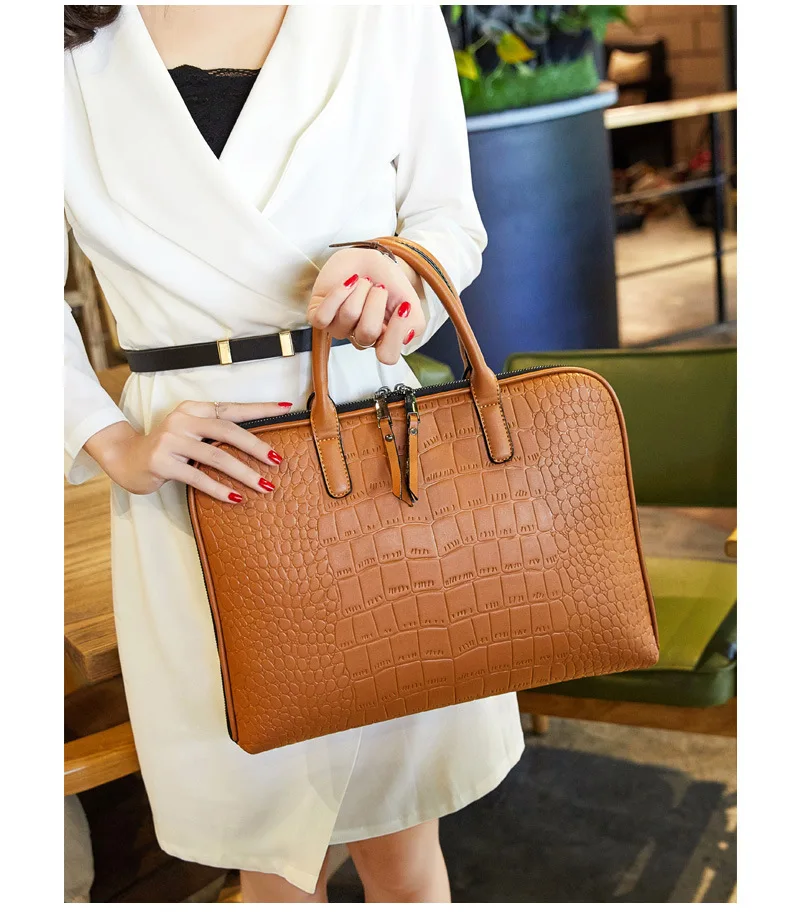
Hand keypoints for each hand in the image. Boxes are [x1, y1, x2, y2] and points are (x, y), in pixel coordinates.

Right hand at [84, 400, 294, 502]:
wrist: (124, 458)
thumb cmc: (167, 448)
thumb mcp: (190, 432)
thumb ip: (215, 433)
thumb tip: (258, 446)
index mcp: (193, 408)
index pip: (232, 408)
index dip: (260, 408)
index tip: (286, 408)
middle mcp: (182, 420)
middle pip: (228, 431)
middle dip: (256, 447)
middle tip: (278, 461)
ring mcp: (170, 440)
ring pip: (216, 455)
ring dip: (244, 473)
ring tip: (264, 486)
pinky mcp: (162, 462)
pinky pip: (197, 477)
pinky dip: (219, 489)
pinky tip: (236, 498)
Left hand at [306, 248, 425, 364]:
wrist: (367, 259)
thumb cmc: (386, 280)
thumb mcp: (410, 300)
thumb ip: (414, 323)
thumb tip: (406, 337)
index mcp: (384, 340)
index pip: (387, 356)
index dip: (395, 333)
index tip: (402, 307)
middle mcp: (360, 338)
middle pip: (367, 332)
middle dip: (376, 301)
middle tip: (379, 287)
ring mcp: (339, 329)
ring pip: (348, 317)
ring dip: (359, 291)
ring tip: (363, 281)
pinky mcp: (319, 317)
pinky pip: (323, 317)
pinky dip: (337, 294)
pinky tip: (348, 282)